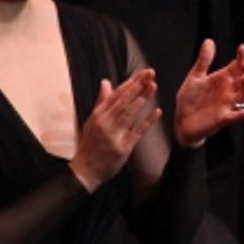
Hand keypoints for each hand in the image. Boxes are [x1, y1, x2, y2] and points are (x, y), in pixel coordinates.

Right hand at [69, 68, 160, 191]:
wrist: (85, 170)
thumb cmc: (90, 145)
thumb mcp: (91, 121)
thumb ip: (101, 102)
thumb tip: (106, 82)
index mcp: (98, 114)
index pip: (116, 94)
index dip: (130, 82)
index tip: (142, 73)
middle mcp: (105, 122)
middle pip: (124, 100)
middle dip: (138, 85)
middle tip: (150, 73)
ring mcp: (114, 134)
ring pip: (130, 113)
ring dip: (142, 98)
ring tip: (153, 86)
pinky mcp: (123, 147)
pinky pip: (137, 132)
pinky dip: (147, 121)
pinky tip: (157, 111)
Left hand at [173, 40, 243, 148]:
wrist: (181, 121)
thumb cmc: (190, 99)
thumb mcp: (195, 77)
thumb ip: (204, 61)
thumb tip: (209, 40)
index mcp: (223, 80)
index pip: (237, 67)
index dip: (242, 57)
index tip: (242, 48)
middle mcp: (229, 92)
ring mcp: (227, 105)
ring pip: (243, 96)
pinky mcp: (222, 119)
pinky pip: (234, 117)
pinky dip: (240, 115)